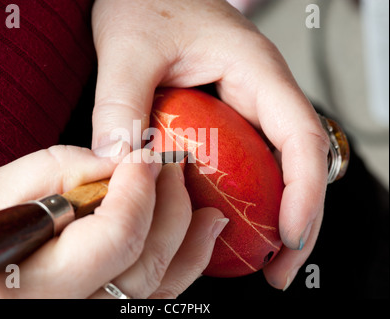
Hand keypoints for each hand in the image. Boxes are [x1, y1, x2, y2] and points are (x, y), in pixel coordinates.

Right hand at [0, 145, 226, 297]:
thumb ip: (53, 170)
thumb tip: (114, 161)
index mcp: (30, 281)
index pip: (115, 235)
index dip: (139, 190)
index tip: (145, 158)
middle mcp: (68, 309)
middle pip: (145, 261)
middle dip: (169, 207)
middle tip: (173, 167)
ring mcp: (91, 314)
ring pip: (158, 287)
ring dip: (189, 241)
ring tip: (207, 208)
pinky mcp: (103, 312)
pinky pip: (153, 298)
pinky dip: (183, 268)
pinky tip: (197, 240)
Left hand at [91, 0, 329, 288]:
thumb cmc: (146, 1)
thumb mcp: (128, 49)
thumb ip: (120, 104)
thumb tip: (120, 165)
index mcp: (254, 70)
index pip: (300, 137)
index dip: (304, 193)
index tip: (290, 237)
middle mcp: (257, 93)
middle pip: (296, 165)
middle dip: (294, 220)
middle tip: (276, 270)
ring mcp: (241, 108)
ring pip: (271, 169)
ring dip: (268, 215)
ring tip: (256, 259)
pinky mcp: (222, 120)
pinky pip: (241, 164)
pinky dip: (238, 198)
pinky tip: (222, 223)